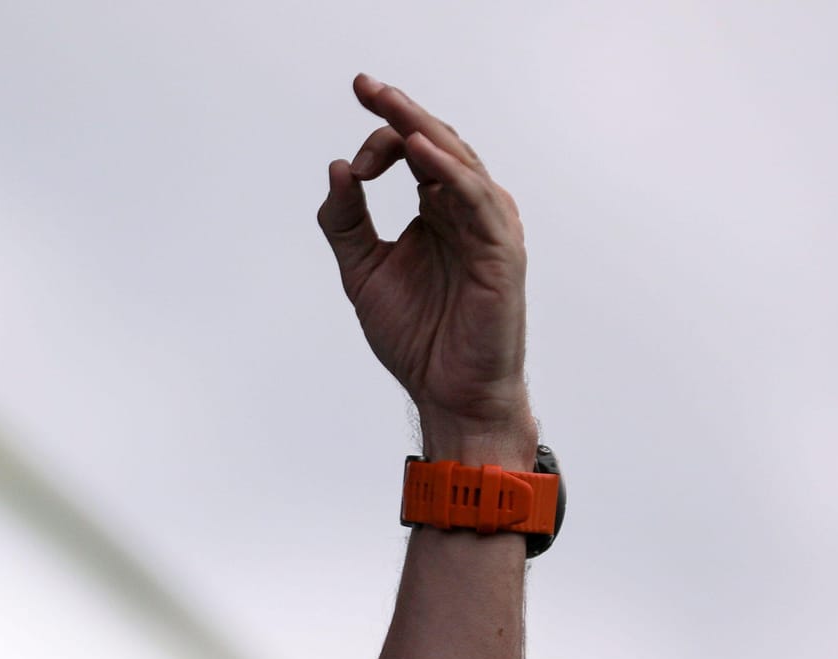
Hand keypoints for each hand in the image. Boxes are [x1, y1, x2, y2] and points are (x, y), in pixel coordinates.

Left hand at [317, 74, 532, 458]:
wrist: (448, 394)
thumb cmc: (416, 338)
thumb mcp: (363, 272)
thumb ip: (346, 223)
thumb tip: (336, 169)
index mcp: (438, 212)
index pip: (413, 153)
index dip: (379, 143)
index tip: (351, 169)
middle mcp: (466, 211)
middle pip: (437, 143)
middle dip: (400, 112)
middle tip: (365, 85)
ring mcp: (488, 226)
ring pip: (458, 162)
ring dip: (423, 130)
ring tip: (390, 105)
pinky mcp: (501, 250)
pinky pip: (476, 198)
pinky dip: (450, 172)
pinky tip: (421, 151)